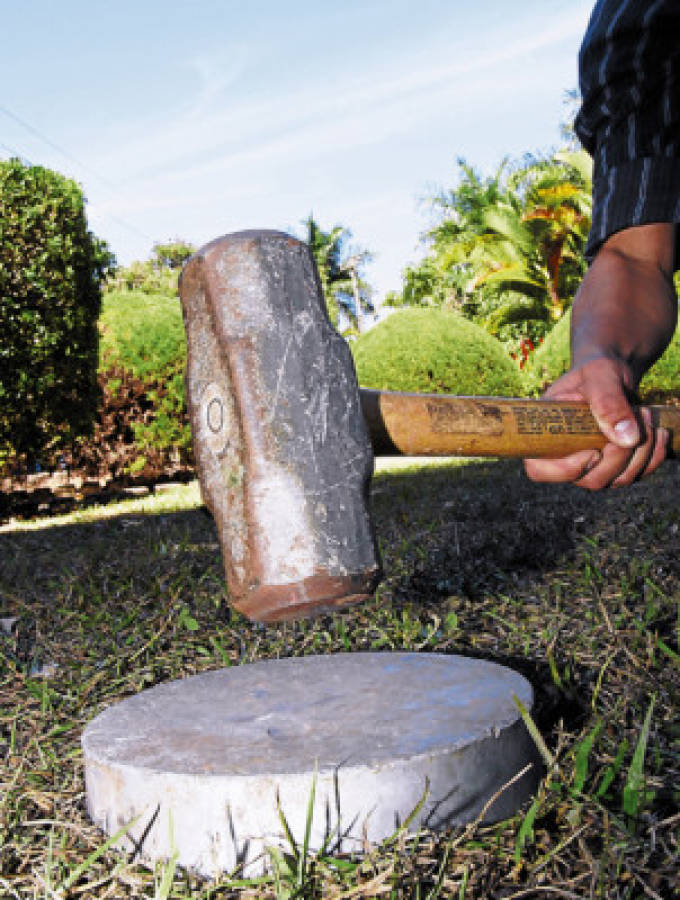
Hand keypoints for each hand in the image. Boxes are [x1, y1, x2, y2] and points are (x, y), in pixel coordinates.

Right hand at [524, 223, 676, 489]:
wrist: (629, 332)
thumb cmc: (603, 343)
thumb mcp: (603, 369)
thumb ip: (608, 401)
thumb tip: (624, 440)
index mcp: (547, 423)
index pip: (540, 468)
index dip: (564, 470)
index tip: (592, 450)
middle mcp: (569, 440)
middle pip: (586, 479)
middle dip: (616, 459)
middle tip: (634, 424)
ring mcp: (597, 446)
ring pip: (615, 479)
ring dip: (640, 458)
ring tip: (648, 420)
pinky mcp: (623, 446)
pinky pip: (635, 472)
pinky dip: (653, 458)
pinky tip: (659, 432)